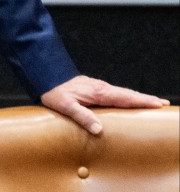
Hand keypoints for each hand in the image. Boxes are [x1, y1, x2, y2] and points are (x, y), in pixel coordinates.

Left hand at [41, 75, 169, 134]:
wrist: (45, 77)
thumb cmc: (54, 92)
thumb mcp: (66, 106)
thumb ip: (82, 117)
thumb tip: (99, 130)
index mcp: (98, 92)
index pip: (125, 98)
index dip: (142, 101)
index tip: (158, 103)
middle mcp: (101, 88)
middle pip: (128, 94)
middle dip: (145, 98)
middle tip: (163, 103)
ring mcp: (98, 87)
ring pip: (122, 93)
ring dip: (137, 97)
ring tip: (151, 102)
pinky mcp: (94, 88)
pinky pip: (115, 93)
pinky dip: (126, 96)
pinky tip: (128, 101)